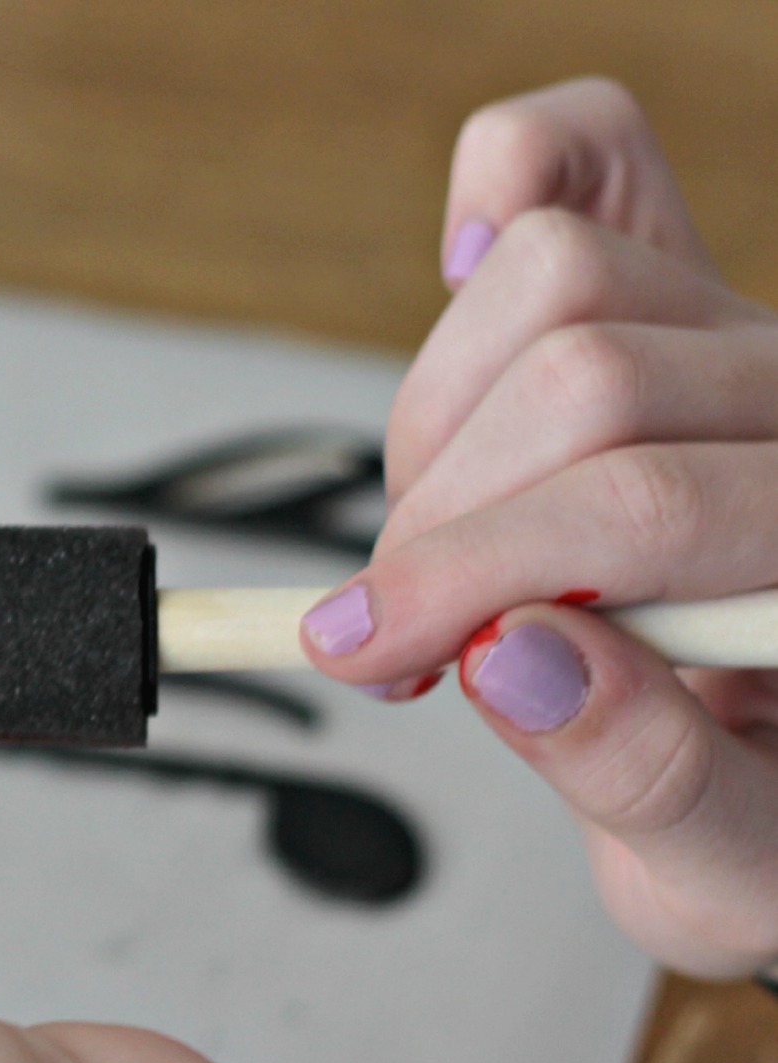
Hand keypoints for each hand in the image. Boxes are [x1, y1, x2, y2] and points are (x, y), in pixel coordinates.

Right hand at [298, 78, 777, 978]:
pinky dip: (500, 184)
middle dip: (438, 517)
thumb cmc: (772, 813)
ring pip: (554, 273)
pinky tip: (455, 281)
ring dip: (436, 414)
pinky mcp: (679, 290)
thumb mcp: (731, 870)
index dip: (471, 574)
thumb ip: (649, 777)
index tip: (366, 651)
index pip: (643, 505)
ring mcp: (747, 335)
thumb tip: (518, 658)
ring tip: (429, 537)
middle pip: (581, 376)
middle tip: (388, 631)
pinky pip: (588, 152)